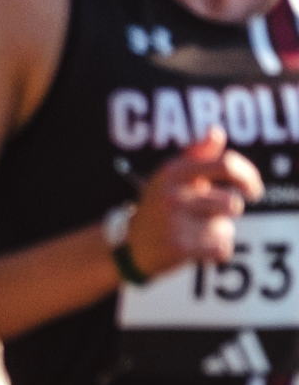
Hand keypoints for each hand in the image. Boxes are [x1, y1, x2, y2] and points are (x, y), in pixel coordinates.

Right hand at [127, 126, 264, 277]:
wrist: (131, 246)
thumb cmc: (161, 207)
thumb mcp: (172, 177)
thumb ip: (197, 155)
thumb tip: (216, 132)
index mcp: (173, 172)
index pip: (226, 164)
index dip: (248, 176)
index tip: (252, 189)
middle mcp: (172, 194)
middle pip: (230, 203)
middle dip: (230, 212)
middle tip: (226, 213)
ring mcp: (174, 221)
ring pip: (224, 227)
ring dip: (220, 231)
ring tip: (200, 231)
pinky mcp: (178, 247)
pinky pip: (221, 248)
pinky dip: (216, 252)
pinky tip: (198, 249)